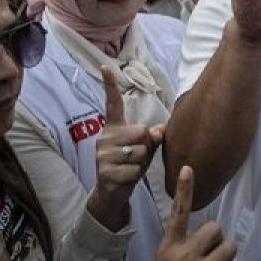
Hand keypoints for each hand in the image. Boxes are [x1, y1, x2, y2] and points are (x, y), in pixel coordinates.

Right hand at [88, 67, 164, 230]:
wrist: (112, 193)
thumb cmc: (130, 165)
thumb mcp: (144, 149)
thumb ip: (152, 137)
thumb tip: (158, 130)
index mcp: (114, 128)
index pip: (112, 104)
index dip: (110, 85)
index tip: (106, 66)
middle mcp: (104, 138)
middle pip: (141, 131)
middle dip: (146, 146)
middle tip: (136, 158)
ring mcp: (102, 155)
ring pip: (140, 152)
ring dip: (142, 163)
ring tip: (130, 168)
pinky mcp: (104, 172)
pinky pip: (135, 169)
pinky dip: (136, 176)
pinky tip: (126, 179)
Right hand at [138, 166, 245, 260]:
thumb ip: (180, 246)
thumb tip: (208, 233)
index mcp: (169, 249)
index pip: (177, 214)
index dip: (184, 190)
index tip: (188, 168)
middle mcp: (185, 257)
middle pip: (215, 229)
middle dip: (216, 241)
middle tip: (208, 257)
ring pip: (230, 247)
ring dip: (227, 258)